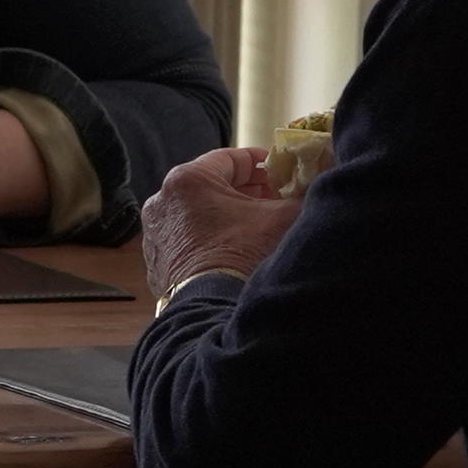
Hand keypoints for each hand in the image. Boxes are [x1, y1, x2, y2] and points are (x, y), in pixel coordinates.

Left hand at [137, 144, 304, 299]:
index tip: (282, 170)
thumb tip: (311, 189)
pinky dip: (210, 238)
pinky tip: (236, 249)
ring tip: (258, 226)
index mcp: (187, 179)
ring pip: (199, 213)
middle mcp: (162, 201)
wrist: (212, 309)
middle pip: (213, 185)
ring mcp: (155, 233)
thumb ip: (298, 196)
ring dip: (229, 215)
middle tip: (275, 198)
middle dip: (247, 190)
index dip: (262, 163)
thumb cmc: (243, 256)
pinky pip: (188, 239)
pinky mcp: (156, 262)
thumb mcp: (281, 217)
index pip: (232, 158)